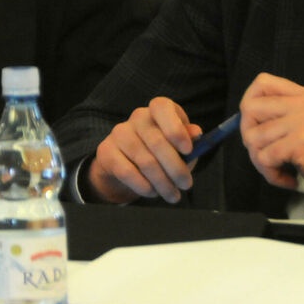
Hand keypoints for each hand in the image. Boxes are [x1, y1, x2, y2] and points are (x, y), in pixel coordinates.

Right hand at [87, 96, 202, 203]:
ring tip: (172, 195)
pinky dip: (144, 186)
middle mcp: (138, 117)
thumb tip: (197, 133)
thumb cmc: (161, 152)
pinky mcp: (107, 151)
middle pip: (157, 141)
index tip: (189, 150)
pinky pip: (127, 172)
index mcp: (158, 110)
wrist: (127, 164)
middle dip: (176, 168)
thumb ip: (188, 140)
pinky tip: (153, 193)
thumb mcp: (179, 146)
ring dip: (162, 183)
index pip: (162, 107)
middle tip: (186, 185)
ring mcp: (120, 132)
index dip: (176, 128)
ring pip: (145, 161)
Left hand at [239, 72, 303, 219]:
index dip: (250, 102)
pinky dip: (272, 174)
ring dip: (261, 161)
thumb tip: (249, 121)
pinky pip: (264, 158)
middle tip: (266, 153)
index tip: (255, 124)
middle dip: (249, 136)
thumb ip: (286, 116)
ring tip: (281, 170)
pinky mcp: (300, 144)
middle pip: (249, 108)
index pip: (263, 82)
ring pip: (253, 137)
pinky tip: (288, 179)